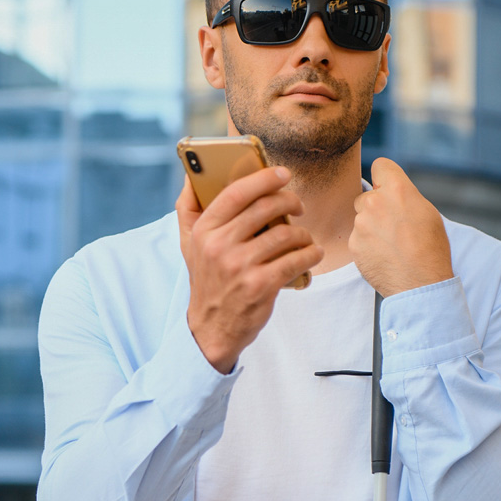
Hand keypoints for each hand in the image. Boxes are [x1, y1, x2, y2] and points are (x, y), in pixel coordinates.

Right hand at [175, 167, 322, 373]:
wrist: (211, 328)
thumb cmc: (207, 279)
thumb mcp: (189, 245)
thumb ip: (189, 209)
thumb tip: (190, 176)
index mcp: (204, 230)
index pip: (236, 193)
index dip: (263, 178)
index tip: (283, 173)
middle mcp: (219, 246)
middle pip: (265, 208)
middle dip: (290, 201)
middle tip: (298, 206)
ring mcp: (240, 267)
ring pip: (285, 234)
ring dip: (303, 233)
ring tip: (304, 238)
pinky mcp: (261, 286)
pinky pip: (296, 260)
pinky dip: (310, 254)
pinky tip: (311, 254)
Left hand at [349, 157, 453, 297]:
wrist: (421, 283)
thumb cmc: (431, 248)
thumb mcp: (427, 212)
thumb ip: (404, 196)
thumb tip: (390, 191)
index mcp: (397, 190)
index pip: (380, 165)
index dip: (385, 178)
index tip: (388, 188)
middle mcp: (375, 202)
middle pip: (366, 196)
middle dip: (376, 207)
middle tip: (393, 227)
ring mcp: (361, 223)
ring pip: (361, 218)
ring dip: (370, 227)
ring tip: (390, 245)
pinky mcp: (353, 243)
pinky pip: (357, 238)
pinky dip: (366, 245)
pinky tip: (382, 256)